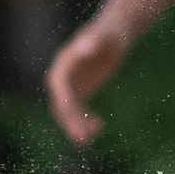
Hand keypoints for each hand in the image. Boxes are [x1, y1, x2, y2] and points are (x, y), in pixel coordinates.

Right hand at [45, 19, 126, 146]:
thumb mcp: (105, 36)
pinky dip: (85, 122)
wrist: (115, 32)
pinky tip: (98, 130)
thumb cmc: (111, 32)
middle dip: (70, 120)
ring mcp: (71, 86)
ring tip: (90, 141)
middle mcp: (63, 77)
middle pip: (62, 102)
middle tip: (83, 138)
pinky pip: (79, 111)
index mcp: (64, 63)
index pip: (59, 84)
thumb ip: (93, 41)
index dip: (64, 99)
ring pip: (68, 111)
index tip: (73, 113)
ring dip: (77, 126)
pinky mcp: (81, 92)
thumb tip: (85, 46)